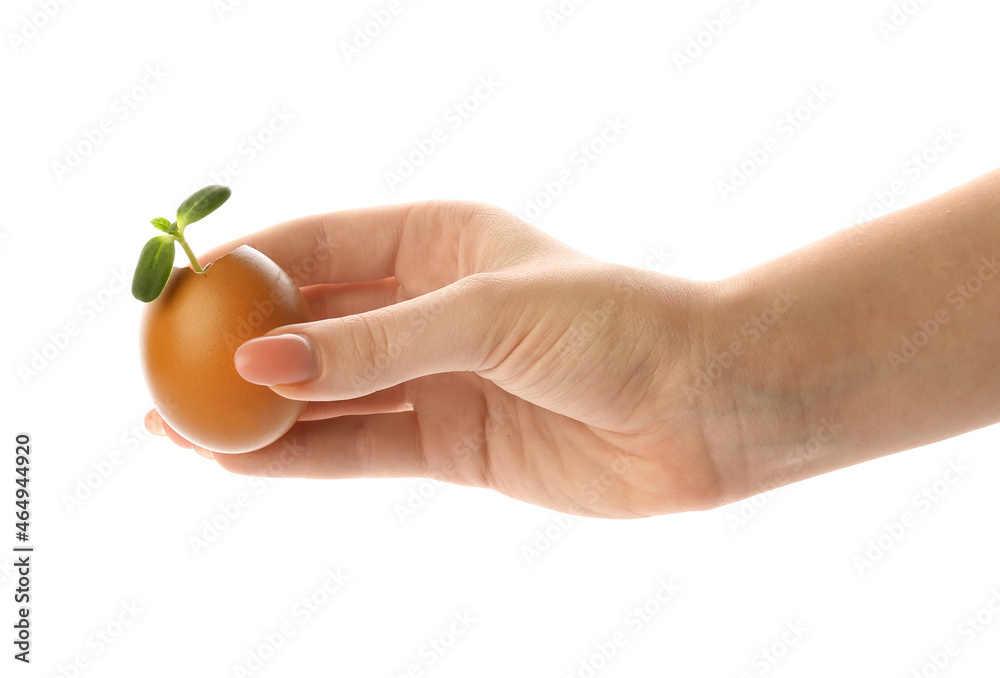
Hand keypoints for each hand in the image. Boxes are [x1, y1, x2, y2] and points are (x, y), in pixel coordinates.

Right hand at [145, 201, 725, 517]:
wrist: (700, 406)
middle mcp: (430, 307)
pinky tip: (237, 460)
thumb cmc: (614, 326)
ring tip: (173, 421)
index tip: (176, 291)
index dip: (244, 267)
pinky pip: (360, 447)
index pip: (318, 244)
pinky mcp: (453, 442)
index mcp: (438, 241)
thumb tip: (259, 364)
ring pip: (328, 393)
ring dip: (256, 410)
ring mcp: (437, 377)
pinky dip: (301, 456)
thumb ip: (373, 345)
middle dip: (236, 344)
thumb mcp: (485, 316)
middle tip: (160, 365)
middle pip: (312, 323)